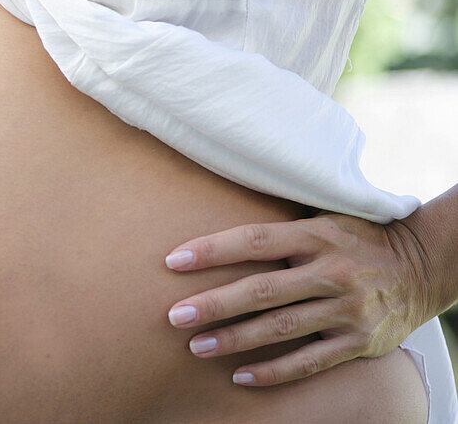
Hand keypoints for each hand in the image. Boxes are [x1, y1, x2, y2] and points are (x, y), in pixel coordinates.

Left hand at [163, 214, 433, 385]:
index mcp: (317, 235)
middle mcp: (332, 271)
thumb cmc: (355, 239)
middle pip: (262, 290)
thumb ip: (280, 232)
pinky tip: (240, 376)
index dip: (212, 250)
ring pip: (281, 328)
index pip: (254, 240)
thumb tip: (216, 233)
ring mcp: (347, 309)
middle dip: (214, 304)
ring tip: (196, 346)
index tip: (174, 261)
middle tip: (175, 315)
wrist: (423, 265)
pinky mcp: (360, 341)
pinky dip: (273, 370)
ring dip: (234, 339)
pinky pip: (309, 362)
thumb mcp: (323, 221)